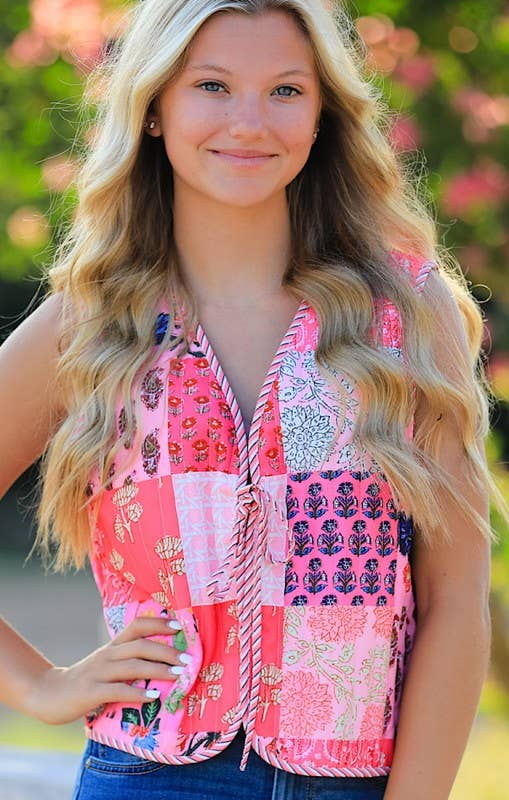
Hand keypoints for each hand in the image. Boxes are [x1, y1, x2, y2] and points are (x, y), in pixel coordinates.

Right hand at [26, 615, 187, 724]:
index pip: (137, 626)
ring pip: (132, 666)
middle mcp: (107, 654)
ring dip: (158, 670)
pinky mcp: (90, 692)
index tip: (180, 627)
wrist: (50, 693)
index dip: (159, 623)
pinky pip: (117, 690)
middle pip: (140, 645)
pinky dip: (137, 693)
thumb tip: (165, 661)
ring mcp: (98, 672)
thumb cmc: (87, 680)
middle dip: (167, 651)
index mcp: (113, 646)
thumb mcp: (107, 664)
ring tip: (178, 676)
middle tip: (188, 660)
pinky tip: (153, 697)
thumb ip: (130, 661)